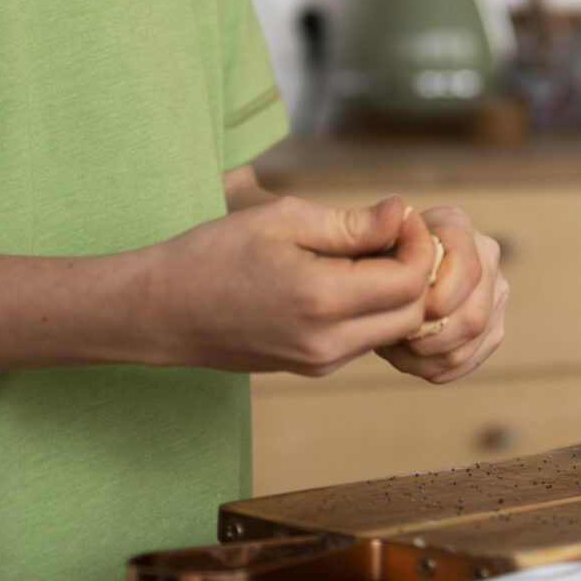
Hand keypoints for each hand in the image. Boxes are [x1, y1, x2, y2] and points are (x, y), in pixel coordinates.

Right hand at [135, 195, 438, 376]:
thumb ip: (351, 224)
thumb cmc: (216, 254)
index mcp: (322, 300)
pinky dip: (372, 309)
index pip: (411, 280)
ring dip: (395, 291)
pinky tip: (344, 277)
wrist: (162, 311)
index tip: (399, 215)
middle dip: (415, 269)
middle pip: (413, 312)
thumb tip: (403, 213)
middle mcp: (328, 342)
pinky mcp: (311, 367)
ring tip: (366, 250)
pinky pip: (364, 339)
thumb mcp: (283, 220)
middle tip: (392, 232)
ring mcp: (320, 361)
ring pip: (392, 330)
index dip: (418, 242)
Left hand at [374, 204, 508, 384]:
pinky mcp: (492, 326)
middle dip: (429, 339)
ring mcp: (494, 292)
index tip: (403, 313)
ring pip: (470, 343)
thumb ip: (373, 234)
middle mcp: (486, 255)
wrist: (380, 268)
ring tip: (395, 347)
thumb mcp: (362, 240)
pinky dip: (434, 367)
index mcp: (456, 226)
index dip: (438, 301)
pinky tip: (408, 357)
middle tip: (393, 339)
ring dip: (427, 356)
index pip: (467, 270)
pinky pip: (468, 360)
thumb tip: (394, 229)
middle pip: (473, 316)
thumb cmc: (367, 254)